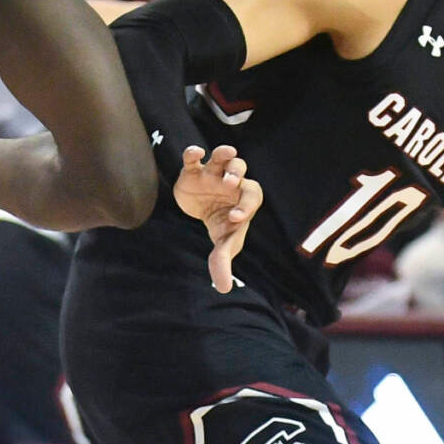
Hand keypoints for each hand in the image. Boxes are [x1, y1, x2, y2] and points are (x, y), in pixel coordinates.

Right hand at [172, 144, 258, 293]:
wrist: (201, 210)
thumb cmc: (221, 225)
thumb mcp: (223, 244)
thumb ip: (223, 262)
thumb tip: (224, 289)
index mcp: (244, 198)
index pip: (251, 197)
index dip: (245, 206)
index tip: (235, 219)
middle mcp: (231, 182)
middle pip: (240, 170)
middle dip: (236, 174)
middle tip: (230, 184)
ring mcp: (212, 174)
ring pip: (223, 159)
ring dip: (224, 156)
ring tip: (225, 154)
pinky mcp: (192, 172)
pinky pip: (194, 159)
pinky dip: (194, 154)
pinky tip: (194, 154)